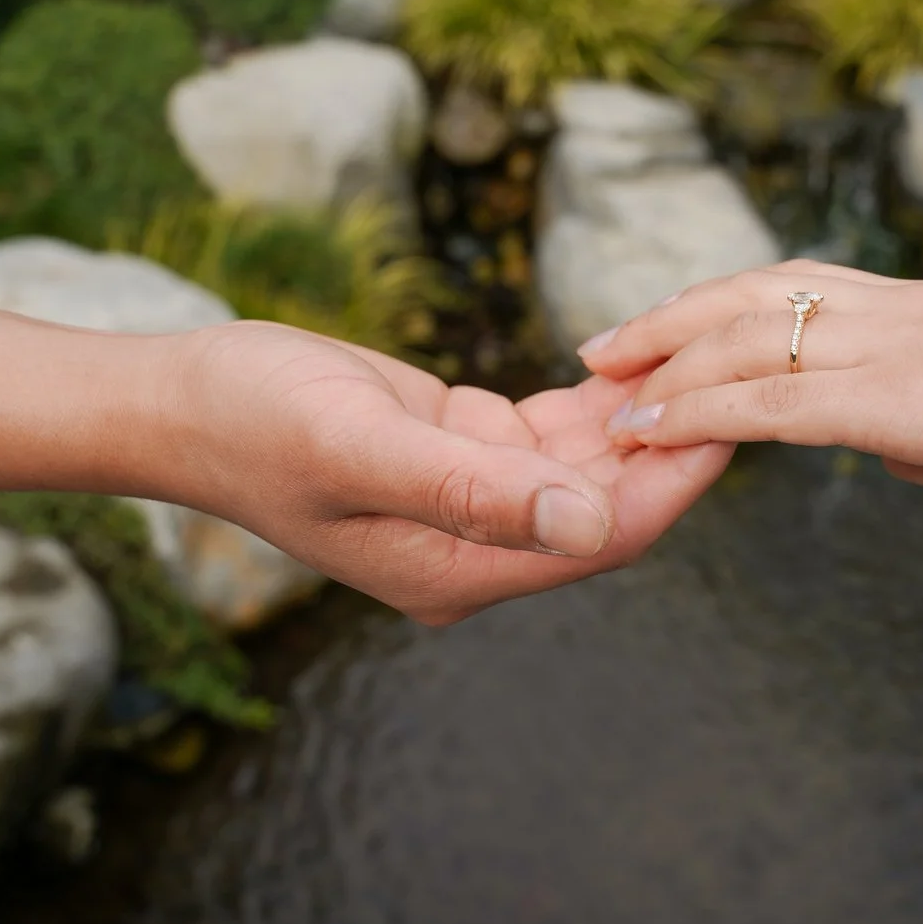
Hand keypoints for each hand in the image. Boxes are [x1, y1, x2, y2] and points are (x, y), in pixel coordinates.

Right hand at [166, 323, 732, 624]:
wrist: (181, 399)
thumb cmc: (253, 421)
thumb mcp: (359, 445)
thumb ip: (475, 490)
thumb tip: (591, 525)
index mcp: (457, 570)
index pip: (601, 536)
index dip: (673, 480)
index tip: (734, 415)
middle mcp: (475, 549)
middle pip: (608, 505)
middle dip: (672, 442)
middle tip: (741, 368)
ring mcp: (471, 503)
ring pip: (588, 466)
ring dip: (640, 416)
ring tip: (706, 353)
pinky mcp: (463, 452)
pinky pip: (553, 434)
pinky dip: (595, 400)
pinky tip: (639, 356)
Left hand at [574, 261, 922, 520]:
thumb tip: (895, 446)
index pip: (802, 289)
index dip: (721, 307)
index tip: (665, 331)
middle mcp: (907, 310)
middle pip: (753, 294)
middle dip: (666, 322)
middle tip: (599, 351)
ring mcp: (906, 347)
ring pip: (748, 339)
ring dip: (662, 368)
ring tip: (599, 396)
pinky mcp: (911, 399)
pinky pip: (777, 400)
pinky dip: (701, 413)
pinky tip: (653, 432)